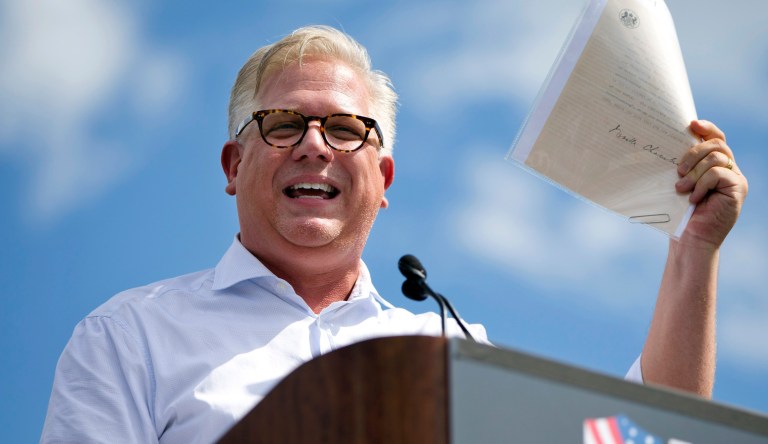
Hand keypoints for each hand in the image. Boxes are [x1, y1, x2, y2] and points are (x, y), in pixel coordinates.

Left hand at [675, 120, 747, 248]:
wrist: (690, 240)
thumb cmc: (680, 213)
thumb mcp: (679, 183)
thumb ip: (683, 165)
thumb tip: (670, 142)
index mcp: (715, 164)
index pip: (716, 138)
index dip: (706, 128)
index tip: (690, 124)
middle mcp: (729, 168)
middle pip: (716, 144)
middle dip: (693, 153)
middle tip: (678, 171)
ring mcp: (736, 178)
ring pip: (716, 158)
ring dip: (694, 172)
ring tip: (681, 188)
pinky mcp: (738, 189)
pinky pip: (718, 173)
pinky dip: (702, 184)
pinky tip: (694, 198)